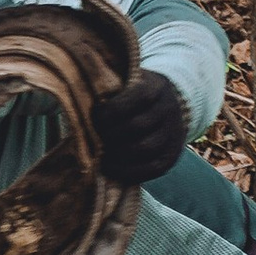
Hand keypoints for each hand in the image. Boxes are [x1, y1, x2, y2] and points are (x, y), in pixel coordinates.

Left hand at [90, 72, 187, 186]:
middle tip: (95, 138)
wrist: (171, 107)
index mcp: (157, 88)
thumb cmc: (136, 95)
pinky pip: (152, 169)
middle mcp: (169, 111)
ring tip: (100, 155)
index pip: (138, 98)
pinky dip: (129, 172)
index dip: (113, 110)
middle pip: (139, 126)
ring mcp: (173, 135)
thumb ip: (111, 91)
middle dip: (112, 134)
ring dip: (118, 154)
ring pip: (146, 148)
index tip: (96, 117)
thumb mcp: (129, 82)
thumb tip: (82, 104)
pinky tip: (111, 168)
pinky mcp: (171, 156)